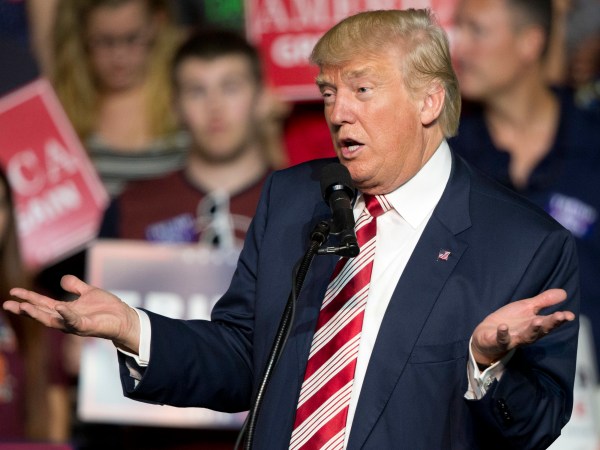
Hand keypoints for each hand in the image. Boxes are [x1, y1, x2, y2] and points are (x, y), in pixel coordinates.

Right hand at [3, 274, 139, 353]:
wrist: (124, 318)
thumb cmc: (107, 308)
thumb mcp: (88, 292)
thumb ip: (75, 286)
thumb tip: (62, 279)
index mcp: (66, 310)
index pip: (43, 304)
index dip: (28, 298)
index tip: (13, 292)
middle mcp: (67, 319)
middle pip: (42, 313)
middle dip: (25, 310)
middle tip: (7, 305)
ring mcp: (75, 324)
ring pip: (52, 320)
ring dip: (38, 314)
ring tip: (23, 307)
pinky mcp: (86, 326)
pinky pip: (74, 320)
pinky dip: (66, 314)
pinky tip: (58, 307)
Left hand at [471, 289, 574, 365]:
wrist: (486, 336)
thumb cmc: (510, 322)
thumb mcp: (526, 308)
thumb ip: (543, 302)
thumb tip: (564, 293)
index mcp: (535, 326)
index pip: (550, 323)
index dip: (560, 319)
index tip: (569, 315)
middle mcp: (527, 335)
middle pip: (540, 330)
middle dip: (550, 323)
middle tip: (559, 316)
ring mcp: (512, 339)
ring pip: (525, 337)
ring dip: (532, 330)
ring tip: (537, 321)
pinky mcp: (497, 342)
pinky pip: (500, 339)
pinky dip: (502, 334)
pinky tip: (503, 326)